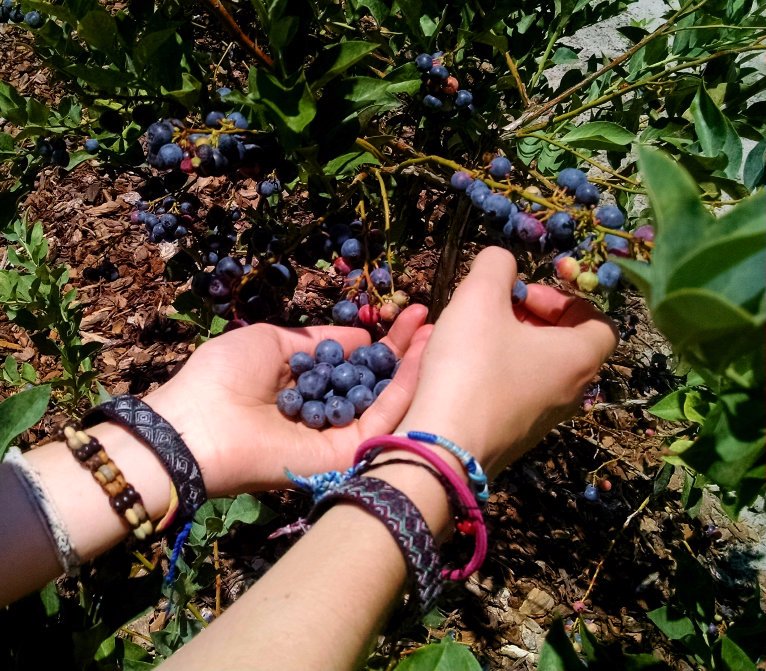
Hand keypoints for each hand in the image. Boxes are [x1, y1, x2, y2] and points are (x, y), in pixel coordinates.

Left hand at [145, 305, 428, 495]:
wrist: (201, 424)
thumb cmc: (225, 374)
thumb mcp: (273, 340)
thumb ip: (321, 340)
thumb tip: (361, 337)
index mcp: (306, 388)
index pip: (354, 364)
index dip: (380, 341)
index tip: (406, 315)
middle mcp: (326, 412)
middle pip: (375, 382)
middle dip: (403, 352)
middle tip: (430, 322)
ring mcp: (337, 435)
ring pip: (386, 402)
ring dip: (413, 368)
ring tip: (436, 335)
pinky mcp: (345, 454)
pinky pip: (382, 422)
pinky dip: (405, 391)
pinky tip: (422, 360)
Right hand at [397, 247, 617, 477]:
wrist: (441, 447)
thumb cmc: (470, 367)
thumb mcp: (479, 297)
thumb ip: (496, 265)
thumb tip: (503, 263)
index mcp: (578, 358)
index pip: (600, 322)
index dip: (565, 299)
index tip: (523, 295)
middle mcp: (571, 393)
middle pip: (567, 344)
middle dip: (532, 318)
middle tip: (495, 310)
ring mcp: (544, 421)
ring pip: (540, 370)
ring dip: (513, 345)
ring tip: (474, 336)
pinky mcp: (516, 438)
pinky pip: (519, 394)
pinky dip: (500, 374)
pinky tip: (463, 370)